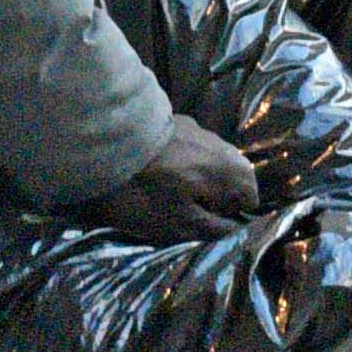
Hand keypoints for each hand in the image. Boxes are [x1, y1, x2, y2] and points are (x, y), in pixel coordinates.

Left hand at [73, 114, 261, 245]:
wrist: (101, 143)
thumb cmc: (145, 192)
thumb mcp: (182, 224)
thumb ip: (216, 229)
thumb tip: (238, 231)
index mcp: (231, 170)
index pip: (251, 197)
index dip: (232, 215)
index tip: (206, 223)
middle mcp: (222, 144)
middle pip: (231, 176)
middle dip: (216, 196)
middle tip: (186, 210)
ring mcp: (196, 128)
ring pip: (209, 160)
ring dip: (198, 177)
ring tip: (169, 191)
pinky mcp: (171, 120)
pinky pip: (187, 147)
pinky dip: (180, 160)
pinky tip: (156, 170)